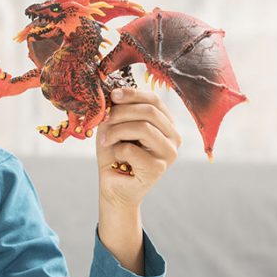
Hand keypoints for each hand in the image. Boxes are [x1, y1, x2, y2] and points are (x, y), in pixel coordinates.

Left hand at [95, 86, 181, 209]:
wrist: (113, 185)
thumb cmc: (114, 153)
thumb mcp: (114, 125)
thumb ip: (118, 109)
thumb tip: (115, 91)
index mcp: (166, 123)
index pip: (154, 100)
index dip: (132, 94)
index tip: (112, 95)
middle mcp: (174, 137)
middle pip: (149, 111)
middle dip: (120, 113)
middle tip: (103, 120)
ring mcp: (169, 153)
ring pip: (143, 128)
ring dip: (117, 131)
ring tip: (106, 140)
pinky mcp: (158, 169)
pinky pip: (132, 149)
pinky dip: (117, 150)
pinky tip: (116, 158)